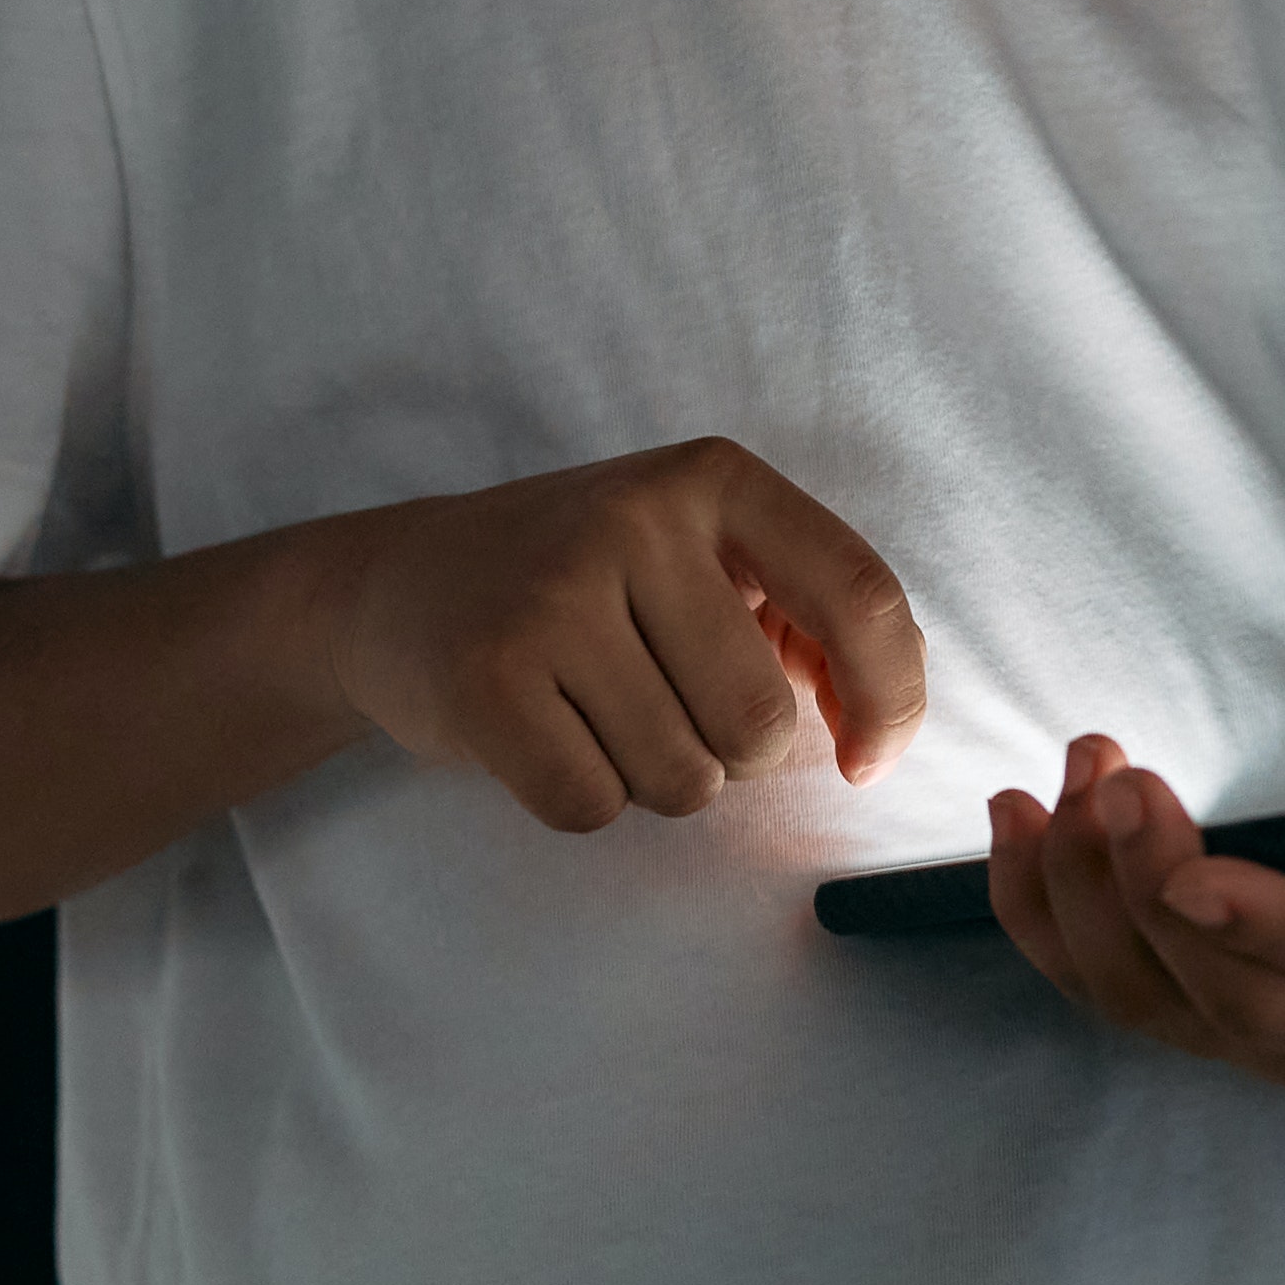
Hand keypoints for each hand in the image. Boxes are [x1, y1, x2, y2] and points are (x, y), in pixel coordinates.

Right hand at [320, 437, 925, 833]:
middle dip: (734, 758)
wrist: (395, 586)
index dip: (888, 697)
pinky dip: (582, 800)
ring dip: (654, 780)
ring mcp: (554, 593)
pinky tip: (544, 736)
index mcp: (714, 478)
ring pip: (683, 778)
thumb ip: (799, 615)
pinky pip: (593, 806)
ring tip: (595, 713)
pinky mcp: (486, 676)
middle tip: (668, 711)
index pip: (857, 593)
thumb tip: (873, 727)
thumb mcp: (694, 554)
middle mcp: (638, 517)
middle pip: (761, 721)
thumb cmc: (581, 585)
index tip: (866, 761)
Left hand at [987, 737, 1284, 1174]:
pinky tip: (1017, 838)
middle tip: (1106, 773)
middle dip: (1152, 890)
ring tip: (1053, 787)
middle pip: (1244, 1001)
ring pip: (1174, 1014)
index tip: (1189, 871)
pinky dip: (1055, 934)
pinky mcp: (1246, 1052)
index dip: (1273, 927)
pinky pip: (1134, 1010)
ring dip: (1089, 905)